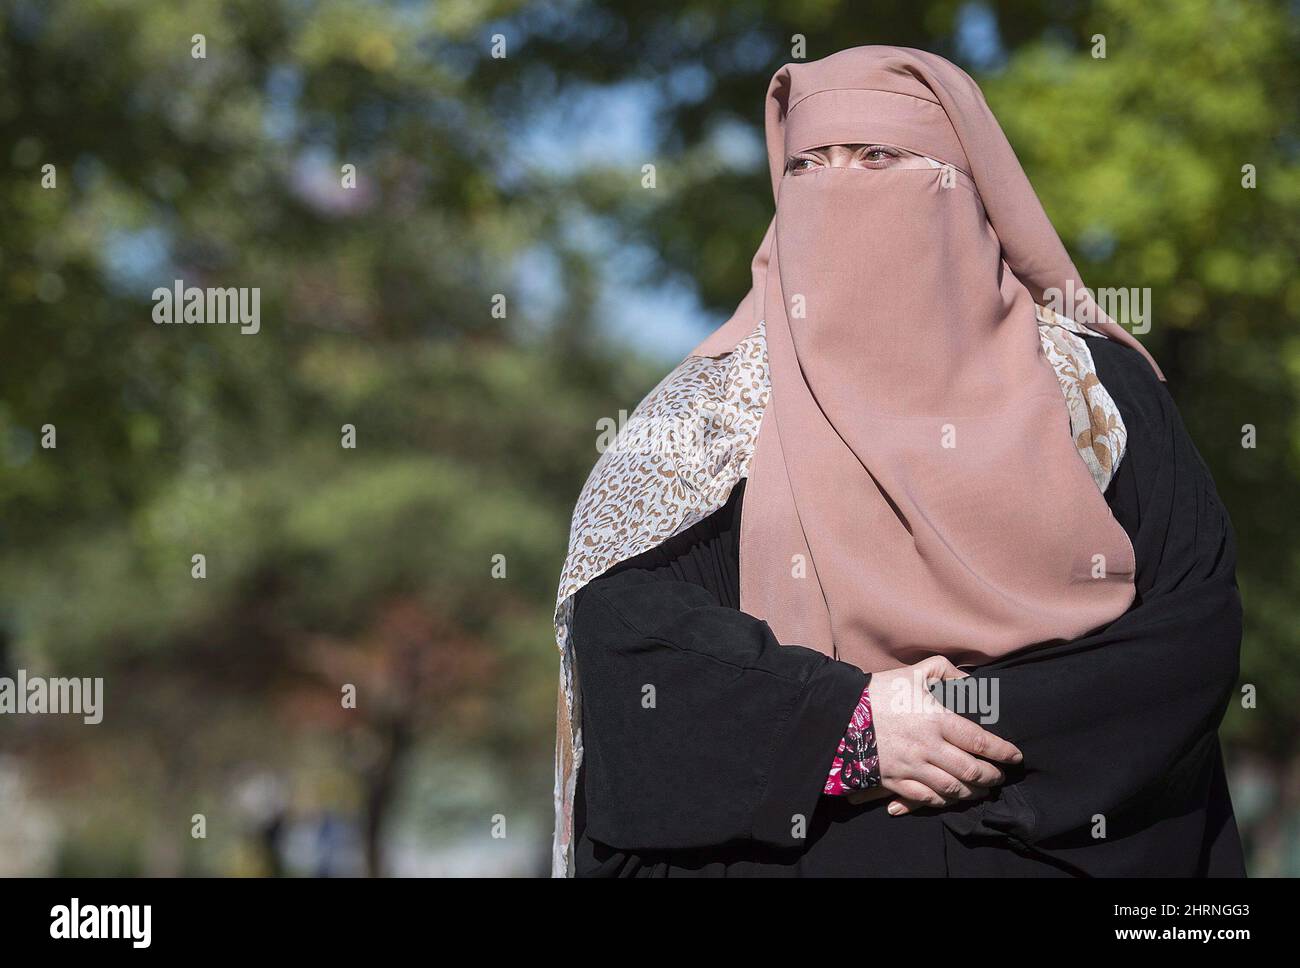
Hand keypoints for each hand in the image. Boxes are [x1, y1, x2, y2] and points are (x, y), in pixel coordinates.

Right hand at [848, 656, 1021, 815]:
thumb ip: (945, 670)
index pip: (980, 741)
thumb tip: (969, 681)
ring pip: (953, 788)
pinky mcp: (895, 781)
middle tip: (999, 776)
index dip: (1002, 752)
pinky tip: (950, 796)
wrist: (840, 714)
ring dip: (972, 791)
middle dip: (991, 776)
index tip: (1015, 756)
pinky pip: (926, 798)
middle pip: (971, 770)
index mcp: (936, 719)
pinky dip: (943, 800)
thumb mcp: (913, 672)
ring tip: (982, 789)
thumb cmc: (879, 691)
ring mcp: (912, 767)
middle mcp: (928, 747)